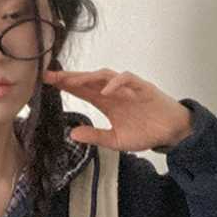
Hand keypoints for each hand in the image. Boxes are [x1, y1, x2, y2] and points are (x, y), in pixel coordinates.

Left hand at [42, 68, 192, 152]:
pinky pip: (128, 80)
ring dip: (88, 77)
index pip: (81, 90)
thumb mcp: (115, 140)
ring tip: (72, 81)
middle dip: (69, 77)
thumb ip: (95, 136)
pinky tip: (104, 90)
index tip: (45, 84)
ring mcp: (128, 88)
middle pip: (88, 80)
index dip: (64, 85)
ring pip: (105, 76)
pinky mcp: (143, 88)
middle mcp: (113, 92)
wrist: (172, 132)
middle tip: (49, 76)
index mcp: (105, 102)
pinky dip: (116, 83)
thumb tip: (72, 135)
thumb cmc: (145, 132)